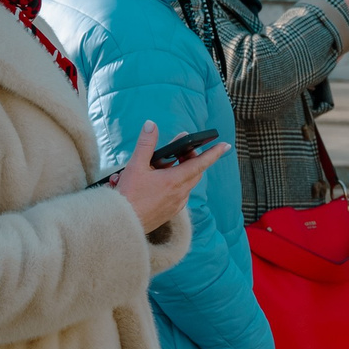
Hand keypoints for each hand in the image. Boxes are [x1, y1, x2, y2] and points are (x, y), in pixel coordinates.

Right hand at [112, 122, 229, 233]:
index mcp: (175, 181)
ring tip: (163, 165)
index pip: (200, 163)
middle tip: (181, 150)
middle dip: (191, 159)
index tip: (225, 145)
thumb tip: (151, 125)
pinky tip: (158, 182)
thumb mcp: (135, 166)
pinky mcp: (171, 211)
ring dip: (179, 172)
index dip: (214, 153)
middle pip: (194, 172)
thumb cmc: (128, 196)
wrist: (123, 223)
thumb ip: (145, 144)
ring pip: (185, 183)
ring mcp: (177, 204)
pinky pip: (178, 194)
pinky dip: (173, 185)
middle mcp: (180, 193)